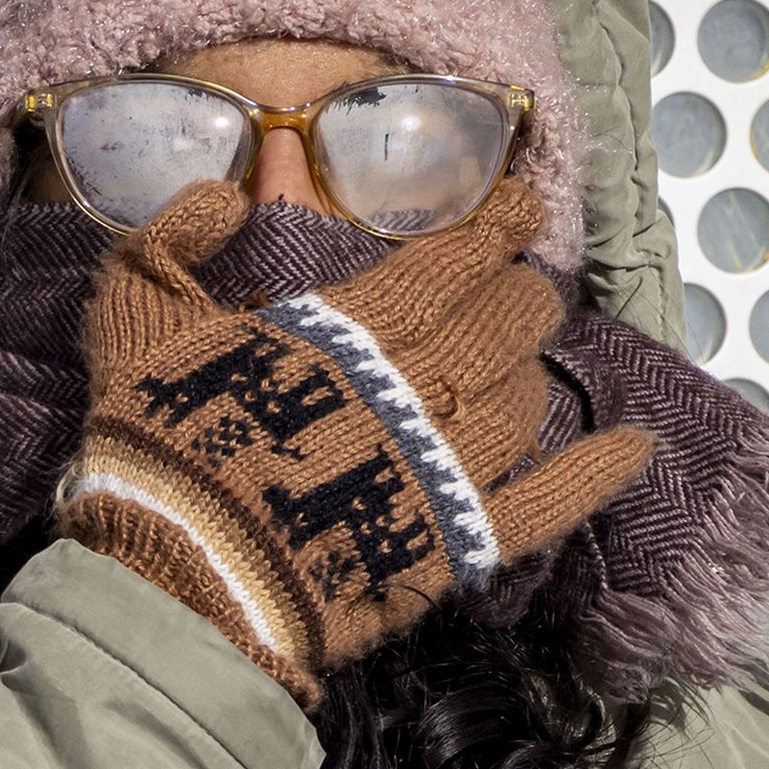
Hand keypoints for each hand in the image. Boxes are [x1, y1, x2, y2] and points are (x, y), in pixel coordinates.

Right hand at [52, 177, 654, 707]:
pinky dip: (595, 475)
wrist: (178, 575)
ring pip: (523, 399)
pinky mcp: (456, 543)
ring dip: (534, 364)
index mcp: (350, 328)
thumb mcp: (133, 315)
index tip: (522, 205)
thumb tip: (226, 193)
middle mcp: (416, 387)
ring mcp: (446, 468)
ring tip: (532, 347)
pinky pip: (547, 503)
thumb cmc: (158, 442)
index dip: (494, 227)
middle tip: (522, 280)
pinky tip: (634, 447)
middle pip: (501, 324)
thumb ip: (173, 237)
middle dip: (519, 292)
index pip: (449, 260)